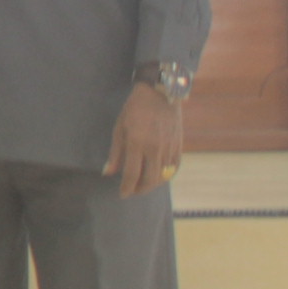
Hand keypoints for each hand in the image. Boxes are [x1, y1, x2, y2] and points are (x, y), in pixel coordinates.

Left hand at [110, 81, 184, 199]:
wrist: (159, 94)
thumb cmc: (134, 109)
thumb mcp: (119, 128)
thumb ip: (115, 153)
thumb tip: (108, 173)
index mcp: (137, 143)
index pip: (132, 174)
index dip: (127, 187)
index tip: (122, 194)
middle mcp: (155, 148)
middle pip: (150, 180)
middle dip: (140, 190)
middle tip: (132, 191)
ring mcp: (169, 148)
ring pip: (163, 176)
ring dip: (153, 184)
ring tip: (143, 185)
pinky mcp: (179, 145)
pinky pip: (175, 168)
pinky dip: (167, 176)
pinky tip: (158, 176)